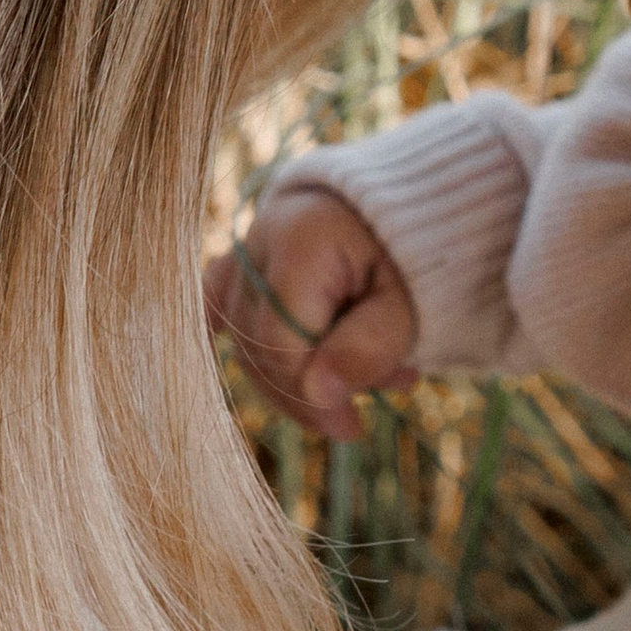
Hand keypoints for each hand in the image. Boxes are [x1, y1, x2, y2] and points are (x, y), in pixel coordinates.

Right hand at [205, 192, 417, 441]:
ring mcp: (241, 252)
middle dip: (306, 393)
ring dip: (295, 377)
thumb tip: (319, 395)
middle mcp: (255, 243)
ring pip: (244, 339)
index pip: (280, 342)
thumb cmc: (409, 253)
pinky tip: (264, 374)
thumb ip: (368, 346)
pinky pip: (220, 311)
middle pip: (257, 346)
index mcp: (300, 242)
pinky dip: (247, 346)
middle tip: (353, 423)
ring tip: (353, 393)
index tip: (352, 426)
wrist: (401, 203)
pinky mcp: (238, 264)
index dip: (309, 395)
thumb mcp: (407, 303)